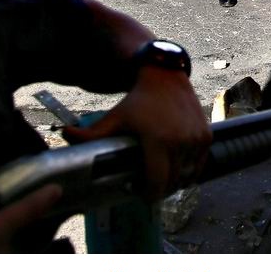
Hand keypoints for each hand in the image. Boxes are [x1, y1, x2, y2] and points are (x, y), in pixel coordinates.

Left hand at [65, 69, 211, 201]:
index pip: (158, 184)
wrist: (166, 76)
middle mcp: (181, 142)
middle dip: (160, 189)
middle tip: (148, 185)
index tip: (140, 193)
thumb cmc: (138, 100)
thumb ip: (90, 133)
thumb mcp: (114, 118)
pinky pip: (200, 163)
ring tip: (162, 175)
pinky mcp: (206, 136)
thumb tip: (64, 135)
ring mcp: (197, 139)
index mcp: (158, 141)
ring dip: (175, 180)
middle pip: (172, 183)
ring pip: (188, 175)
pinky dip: (190, 169)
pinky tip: (177, 165)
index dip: (148, 195)